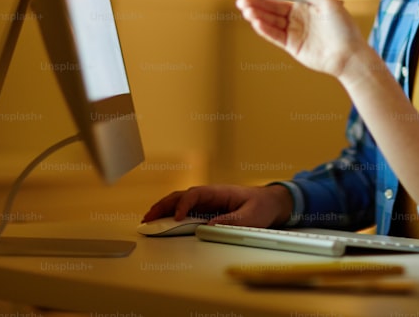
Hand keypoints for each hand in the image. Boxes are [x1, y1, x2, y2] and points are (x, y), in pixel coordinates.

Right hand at [142, 184, 292, 226]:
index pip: (195, 195)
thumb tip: (210, 226)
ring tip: (148, 220)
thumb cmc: (262, 206)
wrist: (270, 203)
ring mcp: (206, 202)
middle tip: (148, 218)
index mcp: (219, 192)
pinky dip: (170, 215)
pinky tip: (161, 222)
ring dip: (163, 210)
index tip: (177, 218)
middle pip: (181, 196)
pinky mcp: (206, 210)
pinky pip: (184, 210)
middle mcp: (209, 195)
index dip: (184, 206)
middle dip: (163, 205)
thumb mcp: (251, 216)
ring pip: (179, 202)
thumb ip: (232, 220)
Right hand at [236, 0, 367, 78]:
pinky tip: (255, 22)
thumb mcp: (329, 3)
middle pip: (272, 5)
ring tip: (245, 9)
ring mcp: (293, 30)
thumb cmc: (344, 27)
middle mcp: (297, 14)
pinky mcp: (291, 45)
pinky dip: (264, 29)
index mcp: (306, 2)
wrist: (349, 55)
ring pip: (270, 20)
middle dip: (256, 1)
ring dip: (256, 14)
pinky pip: (274, 35)